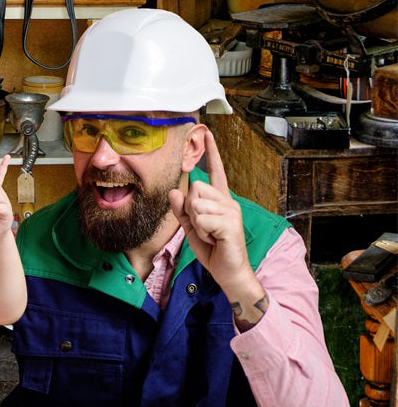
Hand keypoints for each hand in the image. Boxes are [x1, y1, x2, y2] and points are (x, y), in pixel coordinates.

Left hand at [169, 128, 260, 305]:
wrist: (228, 272)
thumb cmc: (213, 249)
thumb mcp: (191, 228)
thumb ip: (182, 210)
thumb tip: (174, 191)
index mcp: (219, 200)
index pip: (215, 171)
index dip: (211, 153)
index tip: (207, 134)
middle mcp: (228, 201)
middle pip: (196, 187)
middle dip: (191, 209)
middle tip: (203, 227)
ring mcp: (231, 211)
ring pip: (196, 203)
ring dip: (196, 223)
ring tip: (209, 234)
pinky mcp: (230, 223)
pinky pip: (201, 218)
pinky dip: (201, 231)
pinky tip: (213, 239)